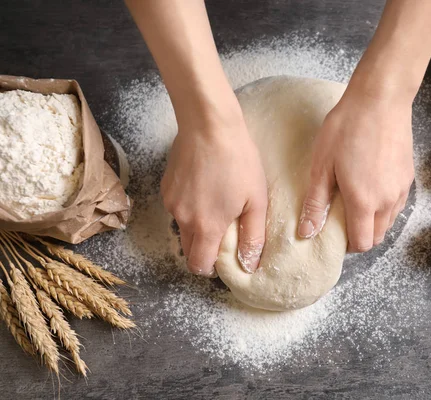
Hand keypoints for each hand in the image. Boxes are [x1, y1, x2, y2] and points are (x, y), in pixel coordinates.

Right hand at [161, 114, 267, 275]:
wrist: (209, 124)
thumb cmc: (238, 160)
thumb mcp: (256, 200)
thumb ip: (253, 236)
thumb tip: (250, 264)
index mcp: (206, 227)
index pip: (198, 266)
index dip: (211, 268)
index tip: (224, 258)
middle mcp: (183, 218)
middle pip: (189, 250)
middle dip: (205, 249)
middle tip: (225, 231)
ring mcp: (171, 201)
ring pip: (183, 227)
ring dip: (197, 226)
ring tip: (217, 204)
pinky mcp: (166, 186)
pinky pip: (177, 208)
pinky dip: (190, 207)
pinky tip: (205, 188)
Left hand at [298, 87, 413, 251]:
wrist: (380, 99)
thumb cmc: (347, 128)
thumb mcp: (322, 166)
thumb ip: (316, 203)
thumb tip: (306, 233)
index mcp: (364, 202)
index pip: (361, 243)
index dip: (347, 245)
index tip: (334, 232)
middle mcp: (388, 201)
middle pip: (377, 236)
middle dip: (360, 235)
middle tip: (342, 217)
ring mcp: (401, 189)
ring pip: (389, 222)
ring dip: (373, 221)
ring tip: (355, 201)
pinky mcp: (408, 177)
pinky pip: (397, 204)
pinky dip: (384, 206)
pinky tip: (370, 187)